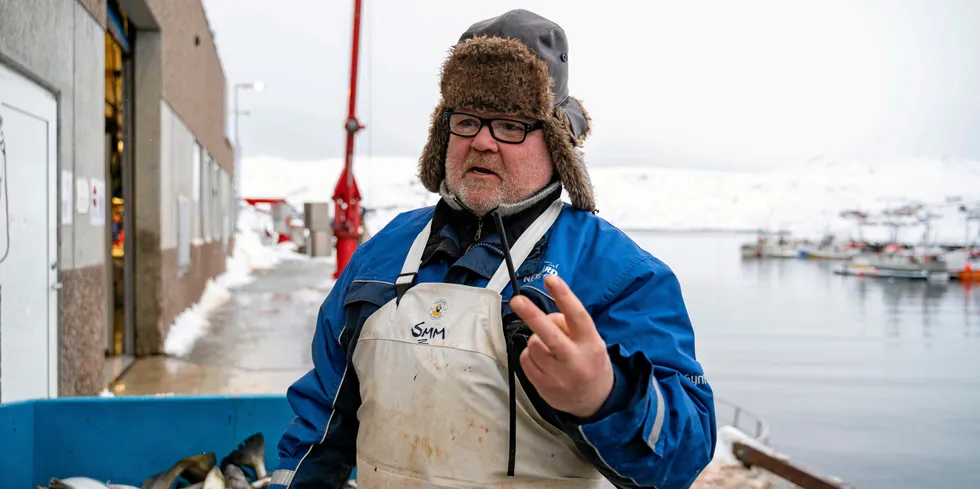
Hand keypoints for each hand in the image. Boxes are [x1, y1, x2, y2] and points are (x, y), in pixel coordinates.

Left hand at [509, 274, 613, 418]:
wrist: (595, 402)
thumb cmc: (589, 362)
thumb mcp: (591, 341)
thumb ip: (571, 326)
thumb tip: (544, 317)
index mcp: (591, 344)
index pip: (577, 316)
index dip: (564, 296)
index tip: (551, 279)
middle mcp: (575, 361)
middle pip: (549, 335)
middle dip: (532, 315)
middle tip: (517, 301)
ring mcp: (558, 377)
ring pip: (533, 344)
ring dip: (536, 340)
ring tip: (549, 349)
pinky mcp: (543, 387)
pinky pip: (526, 359)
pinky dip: (530, 355)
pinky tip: (543, 361)